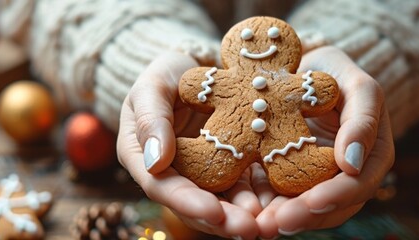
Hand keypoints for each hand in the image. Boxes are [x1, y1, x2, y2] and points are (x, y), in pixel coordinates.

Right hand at [117, 51, 261, 238]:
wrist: (197, 64)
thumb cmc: (168, 72)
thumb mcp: (152, 86)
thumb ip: (150, 119)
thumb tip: (153, 162)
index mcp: (140, 157)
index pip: (160, 187)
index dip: (187, 202)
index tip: (214, 213)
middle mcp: (170, 173)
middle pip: (192, 204)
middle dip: (221, 220)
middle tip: (249, 230)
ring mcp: (199, 174)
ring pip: (219, 202)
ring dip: (242, 216)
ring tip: (268, 225)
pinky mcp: (228, 168)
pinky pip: (242, 187)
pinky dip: (258, 198)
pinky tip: (278, 206)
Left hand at [255, 46, 395, 237]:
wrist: (302, 68)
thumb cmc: (336, 72)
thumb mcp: (358, 85)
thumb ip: (363, 120)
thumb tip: (353, 165)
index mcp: (372, 156)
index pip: (358, 186)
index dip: (336, 197)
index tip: (312, 202)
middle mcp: (347, 177)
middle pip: (329, 207)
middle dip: (302, 217)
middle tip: (273, 225)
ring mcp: (316, 181)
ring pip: (302, 210)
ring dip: (280, 219)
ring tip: (257, 225)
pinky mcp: (285, 179)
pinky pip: (275, 198)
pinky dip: (261, 206)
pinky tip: (243, 210)